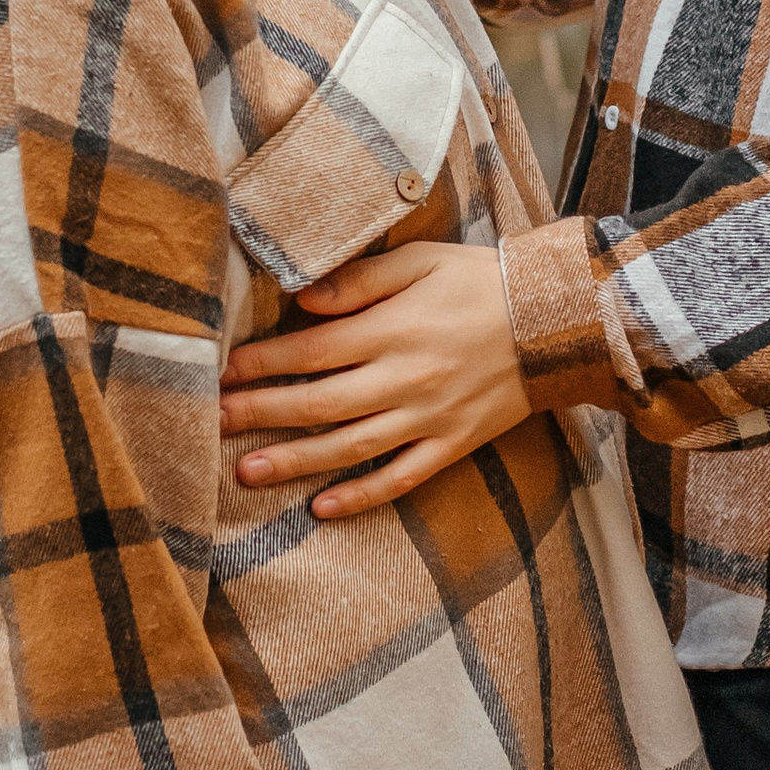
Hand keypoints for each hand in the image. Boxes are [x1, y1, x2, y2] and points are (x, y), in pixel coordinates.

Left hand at [223, 242, 530, 514]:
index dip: (263, 363)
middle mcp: (405, 378)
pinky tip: (322, 508)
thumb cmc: (480, 282)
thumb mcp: (421, 260)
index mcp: (393, 329)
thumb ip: (360, 280)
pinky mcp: (452, 444)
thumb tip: (303, 300)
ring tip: (247, 473)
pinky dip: (362, 496)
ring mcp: (428, 417)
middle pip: (319, 403)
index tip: (223, 371)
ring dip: (296, 463)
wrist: (556, 321)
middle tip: (214, 425)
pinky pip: (401, 477)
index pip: (312, 350)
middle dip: (261, 415)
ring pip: (350, 447)